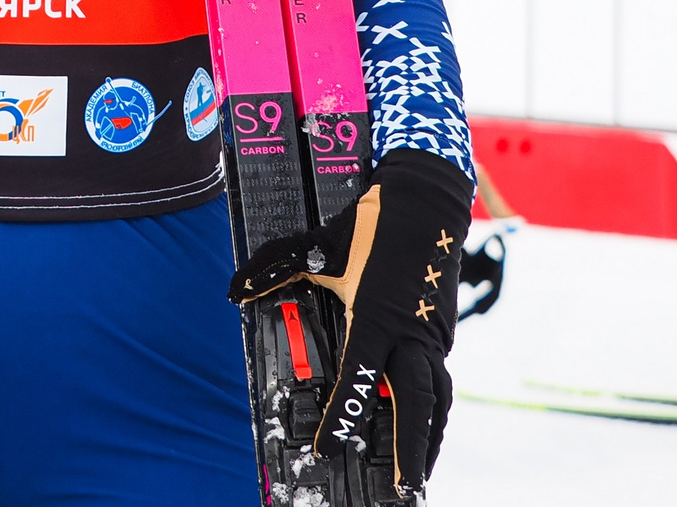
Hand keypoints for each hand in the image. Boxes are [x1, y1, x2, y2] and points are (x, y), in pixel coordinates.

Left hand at [229, 150, 470, 494]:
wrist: (426, 199)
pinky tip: (426, 432)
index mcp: (376, 316)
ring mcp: (430, 335)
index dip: (342, 418)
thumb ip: (275, 269)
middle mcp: (409, 334)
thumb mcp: (317, 246)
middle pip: (415, 405)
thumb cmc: (368, 224)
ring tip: (419, 477)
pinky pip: (440, 382)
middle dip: (411, 451)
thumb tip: (235, 289)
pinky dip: (435, 412)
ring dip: (429, 440)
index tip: (328, 449)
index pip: (358, 380)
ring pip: (436, 399)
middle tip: (404, 491)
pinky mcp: (440, 333)